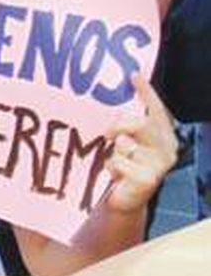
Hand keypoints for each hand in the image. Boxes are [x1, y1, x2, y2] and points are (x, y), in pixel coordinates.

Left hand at [103, 74, 177, 214]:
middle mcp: (167, 148)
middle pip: (141, 123)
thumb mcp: (126, 141)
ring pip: (125, 143)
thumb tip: (112, 102)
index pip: (157, 109)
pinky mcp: (148, 179)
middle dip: (120, 125)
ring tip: (116, 161)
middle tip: (108, 133)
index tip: (134, 75)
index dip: (147, 92)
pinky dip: (111, 166)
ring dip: (114, 151)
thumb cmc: (124, 165)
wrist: (124, 199)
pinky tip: (117, 176)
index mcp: (164, 135)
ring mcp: (160, 164)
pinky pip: (118, 161)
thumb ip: (126, 125)